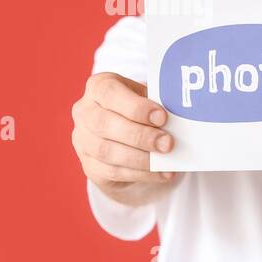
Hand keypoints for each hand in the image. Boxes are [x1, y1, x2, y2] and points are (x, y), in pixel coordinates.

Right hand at [71, 72, 180, 202]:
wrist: (120, 136)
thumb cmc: (136, 110)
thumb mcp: (144, 98)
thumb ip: (155, 102)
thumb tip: (178, 116)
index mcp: (97, 87)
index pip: (109, 92)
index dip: (136, 106)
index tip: (162, 117)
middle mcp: (84, 112)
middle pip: (105, 124)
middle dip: (139, 135)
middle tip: (168, 143)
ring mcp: (83, 141)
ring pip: (107, 151)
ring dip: (140, 158)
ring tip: (166, 159)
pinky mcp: (89, 165)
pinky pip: (113, 172)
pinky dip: (141, 174)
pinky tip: (161, 173)